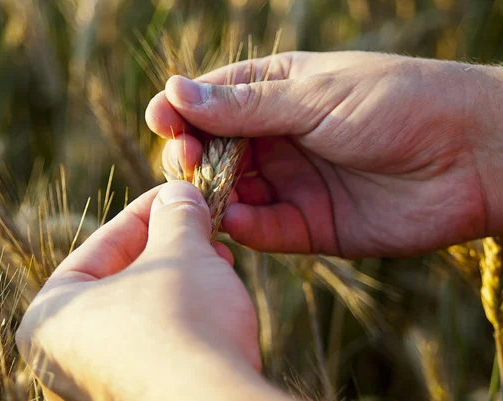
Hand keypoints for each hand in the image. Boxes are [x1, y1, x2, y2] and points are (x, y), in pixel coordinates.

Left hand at [15, 182, 287, 400]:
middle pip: (123, 275)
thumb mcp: (182, 252)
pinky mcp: (135, 390)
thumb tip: (180, 193)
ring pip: (144, 304)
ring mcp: (99, 377)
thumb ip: (176, 215)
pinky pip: (157, 335)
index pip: (102, 243)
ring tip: (217, 252)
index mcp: (51, 315)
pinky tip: (215, 289)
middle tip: (200, 220)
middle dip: (170, 243)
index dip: (147, 209)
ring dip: (183, 272)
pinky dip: (184, 308)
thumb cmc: (185, 322)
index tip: (177, 191)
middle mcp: (65, 353)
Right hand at [146, 51, 502, 256]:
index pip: (214, 101)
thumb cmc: (397, 103)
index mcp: (279, 92)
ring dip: (212, 195)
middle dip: (192, 156)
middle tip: (182, 161)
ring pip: (232, 192)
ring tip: (203, 194)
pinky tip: (236, 219)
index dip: (182, 110)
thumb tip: (174, 92)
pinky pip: (263, 229)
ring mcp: (292, 183)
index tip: (161, 119)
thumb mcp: (313, 95)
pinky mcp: (309, 225)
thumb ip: (244, 106)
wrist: (471, 156)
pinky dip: (245, 226)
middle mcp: (279, 138)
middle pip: (214, 150)